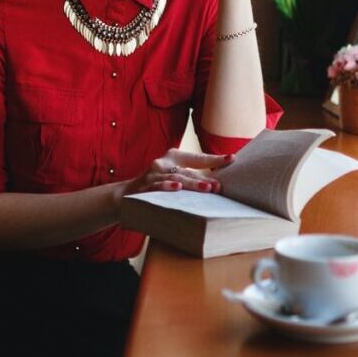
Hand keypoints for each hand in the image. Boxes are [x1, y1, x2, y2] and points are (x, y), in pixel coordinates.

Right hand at [117, 148, 232, 203]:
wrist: (125, 198)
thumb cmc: (156, 188)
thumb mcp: (173, 178)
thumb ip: (191, 178)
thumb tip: (218, 185)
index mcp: (173, 157)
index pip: (197, 158)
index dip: (214, 159)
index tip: (232, 158)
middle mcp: (162, 163)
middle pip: (187, 171)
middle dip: (203, 179)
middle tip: (219, 186)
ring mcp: (152, 175)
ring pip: (175, 179)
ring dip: (192, 184)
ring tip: (207, 188)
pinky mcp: (143, 187)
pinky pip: (157, 187)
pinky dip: (167, 187)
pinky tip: (177, 189)